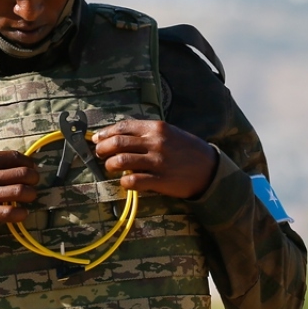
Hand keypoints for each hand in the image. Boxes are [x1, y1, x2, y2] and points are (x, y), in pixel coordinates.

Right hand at [0, 151, 39, 229]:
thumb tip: (6, 163)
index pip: (15, 157)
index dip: (29, 162)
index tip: (31, 166)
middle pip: (24, 174)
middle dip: (34, 178)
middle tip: (33, 182)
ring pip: (21, 192)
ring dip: (31, 195)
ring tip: (29, 197)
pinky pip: (9, 213)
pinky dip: (21, 213)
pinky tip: (21, 213)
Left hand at [92, 119, 217, 199]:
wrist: (210, 169)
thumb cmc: (188, 150)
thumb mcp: (171, 133)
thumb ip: (148, 133)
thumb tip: (121, 136)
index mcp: (157, 128)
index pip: (123, 126)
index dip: (106, 133)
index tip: (97, 139)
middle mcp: (156, 143)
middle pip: (118, 143)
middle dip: (103, 148)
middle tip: (99, 153)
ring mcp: (158, 162)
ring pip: (121, 161)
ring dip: (110, 165)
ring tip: (110, 167)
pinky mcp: (160, 180)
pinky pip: (133, 181)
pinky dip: (124, 182)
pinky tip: (125, 182)